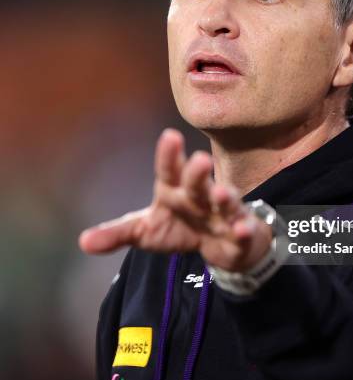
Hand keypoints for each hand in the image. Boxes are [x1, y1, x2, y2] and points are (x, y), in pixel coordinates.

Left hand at [78, 129, 272, 271]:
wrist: (218, 244)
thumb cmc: (179, 227)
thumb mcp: (145, 231)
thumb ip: (117, 233)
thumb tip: (82, 242)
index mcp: (175, 189)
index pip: (169, 170)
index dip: (169, 155)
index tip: (170, 136)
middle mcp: (199, 196)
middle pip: (198, 182)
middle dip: (198, 172)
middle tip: (200, 160)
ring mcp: (221, 213)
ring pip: (224, 202)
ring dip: (224, 197)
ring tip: (219, 194)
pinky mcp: (238, 233)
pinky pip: (242, 231)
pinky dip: (243, 230)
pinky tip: (241, 229)